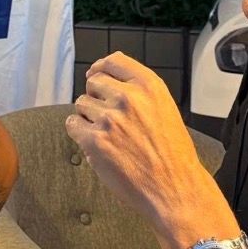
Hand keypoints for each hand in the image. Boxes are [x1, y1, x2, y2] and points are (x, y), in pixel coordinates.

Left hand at [65, 52, 214, 230]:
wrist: (174, 187)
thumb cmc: (172, 153)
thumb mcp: (165, 108)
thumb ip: (139, 90)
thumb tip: (105, 75)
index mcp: (149, 86)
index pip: (114, 61)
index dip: (101, 68)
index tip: (96, 74)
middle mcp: (128, 97)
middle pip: (93, 82)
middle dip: (96, 96)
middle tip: (108, 116)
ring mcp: (109, 118)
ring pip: (81, 103)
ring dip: (88, 116)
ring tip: (107, 134)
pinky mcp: (94, 140)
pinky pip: (73, 124)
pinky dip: (79, 132)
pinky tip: (95, 143)